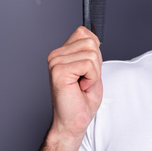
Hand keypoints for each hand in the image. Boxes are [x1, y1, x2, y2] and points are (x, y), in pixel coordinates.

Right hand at [40, 26, 102, 150]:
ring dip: (94, 72)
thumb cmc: (82, 98)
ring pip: (92, 53)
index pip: (84, 31)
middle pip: (91, 42)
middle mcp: (56, 55)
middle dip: (97, 63)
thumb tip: (89, 30)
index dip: (95, 50)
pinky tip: (81, 87)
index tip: (88, 69)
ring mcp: (55, 62)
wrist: (74, 120)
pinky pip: (88, 64)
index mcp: (62, 52)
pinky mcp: (58, 71)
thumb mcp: (92, 67)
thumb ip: (90, 48)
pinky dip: (91, 78)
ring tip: (83, 84)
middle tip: (86, 79)